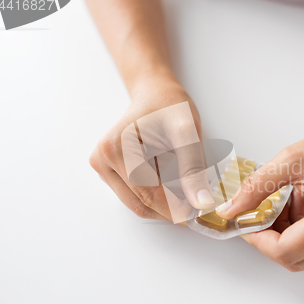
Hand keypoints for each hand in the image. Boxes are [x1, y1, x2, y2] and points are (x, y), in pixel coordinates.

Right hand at [90, 78, 213, 220]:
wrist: (155, 92)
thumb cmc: (169, 105)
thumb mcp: (187, 132)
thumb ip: (193, 168)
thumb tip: (201, 204)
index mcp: (115, 149)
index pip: (147, 194)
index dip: (176, 208)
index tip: (200, 212)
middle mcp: (102, 160)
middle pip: (140, 203)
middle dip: (171, 208)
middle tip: (198, 204)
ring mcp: (103, 168)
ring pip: (138, 202)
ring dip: (165, 203)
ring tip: (188, 188)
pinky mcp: (110, 172)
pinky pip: (136, 195)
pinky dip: (158, 195)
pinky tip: (174, 182)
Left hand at [216, 111, 303, 270]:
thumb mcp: (293, 159)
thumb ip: (257, 187)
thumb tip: (231, 209)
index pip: (287, 250)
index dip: (259, 240)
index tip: (247, 223)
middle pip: (296, 260)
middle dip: (271, 240)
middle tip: (262, 213)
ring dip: (287, 237)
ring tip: (286, 203)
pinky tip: (302, 208)